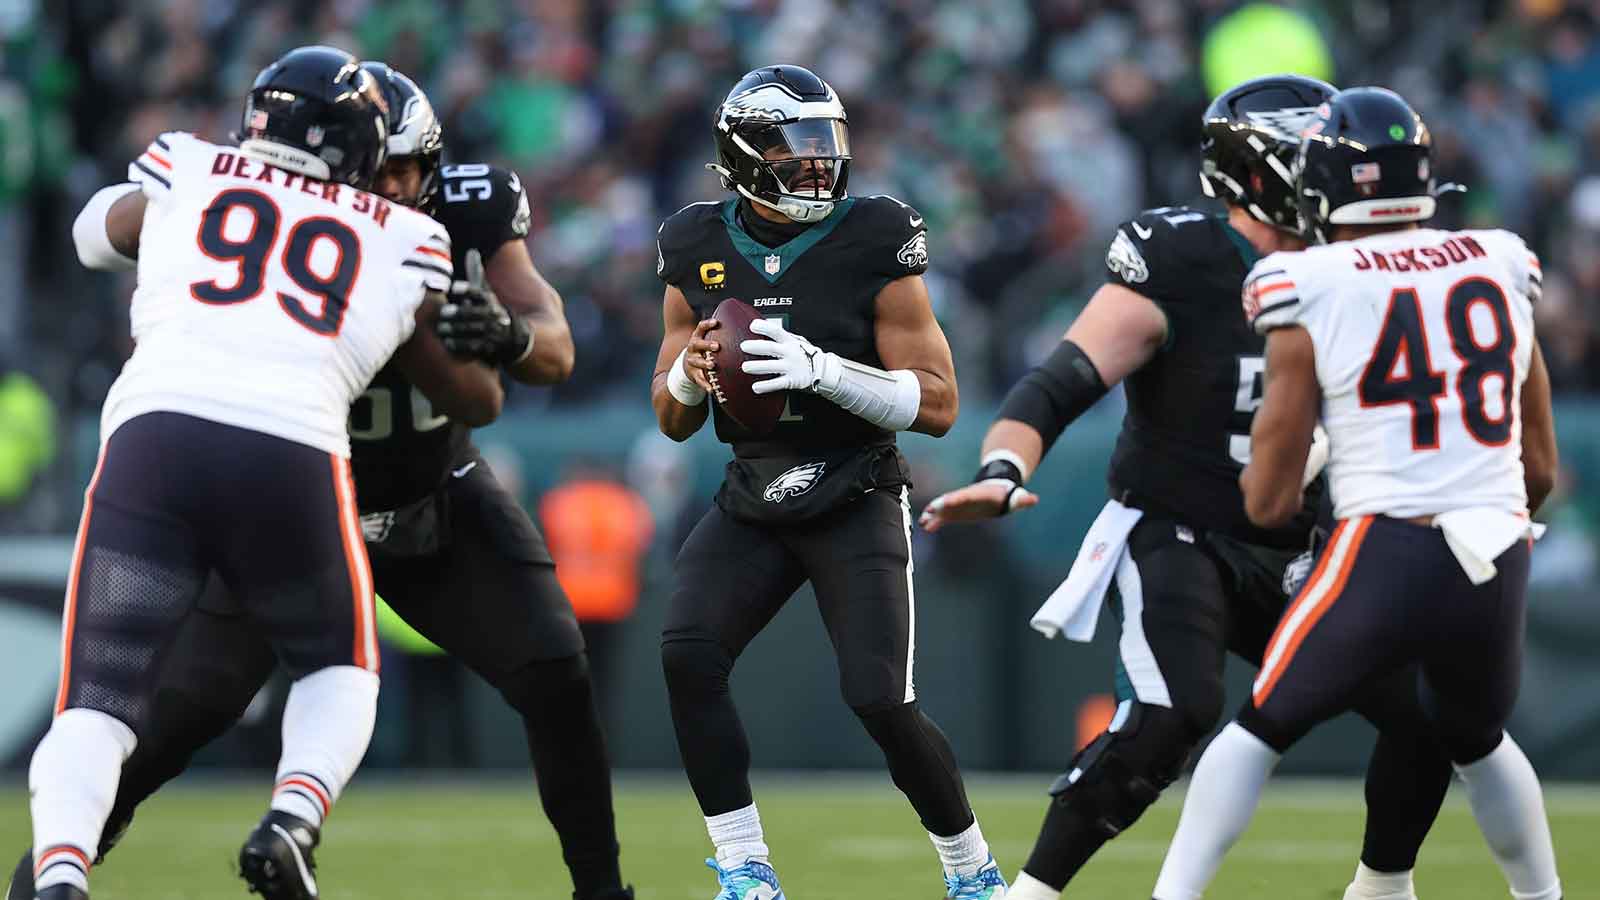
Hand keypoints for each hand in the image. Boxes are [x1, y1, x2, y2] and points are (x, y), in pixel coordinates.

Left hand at [437, 249, 532, 365]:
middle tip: (443, 312)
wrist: (513, 337)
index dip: (468, 290)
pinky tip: (447, 343)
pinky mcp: (489, 348)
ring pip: (474, 330)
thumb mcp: (486, 292)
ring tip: (441, 328)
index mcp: (490, 302)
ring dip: (457, 329)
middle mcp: (493, 317)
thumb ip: (476, 274)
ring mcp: (492, 333)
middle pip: (476, 313)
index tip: (455, 287)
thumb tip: (472, 251)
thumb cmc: (490, 310)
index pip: (480, 293)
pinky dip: (461, 346)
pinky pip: (474, 347)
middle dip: (460, 313)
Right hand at [684, 318, 720, 394]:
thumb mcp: (708, 340)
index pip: (700, 328)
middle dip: (707, 344)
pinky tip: (711, 389)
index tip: (716, 322)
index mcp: (697, 337)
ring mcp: (692, 361)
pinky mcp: (693, 374)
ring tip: (711, 365)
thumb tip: (746, 326)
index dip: (707, 324)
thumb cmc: (705, 350)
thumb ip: (722, 335)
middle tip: (717, 346)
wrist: (688, 365)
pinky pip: (699, 380)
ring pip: (696, 362)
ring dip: (704, 363)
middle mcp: (693, 348)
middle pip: (697, 344)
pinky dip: (705, 384)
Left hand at [739, 317, 835, 394]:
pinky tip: (756, 387)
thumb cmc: (804, 353)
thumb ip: (782, 336)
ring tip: (745, 367)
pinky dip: (766, 386)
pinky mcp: (792, 380)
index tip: (753, 326)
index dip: (764, 327)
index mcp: (790, 341)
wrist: (823, 369)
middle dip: (756, 347)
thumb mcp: (796, 341)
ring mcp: (790, 367)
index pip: (776, 331)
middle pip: (771, 348)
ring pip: (771, 366)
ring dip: (757, 367)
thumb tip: (763, 328)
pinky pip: (777, 383)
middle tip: (744, 346)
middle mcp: (790, 353)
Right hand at [918, 481, 1038, 531]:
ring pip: (944, 509)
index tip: (948, 502)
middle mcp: (965, 497)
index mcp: (978, 494)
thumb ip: (1022, 499)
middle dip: (941, 505)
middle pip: (951, 501)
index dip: (957, 498)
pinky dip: (936, 521)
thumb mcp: (1014, 497)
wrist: (996, 491)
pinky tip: (926, 527)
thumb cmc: (1005, 495)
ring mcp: (959, 504)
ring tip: (923, 522)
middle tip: (930, 511)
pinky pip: (944, 516)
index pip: (967, 495)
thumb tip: (1033, 499)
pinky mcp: (956, 512)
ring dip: (934, 515)